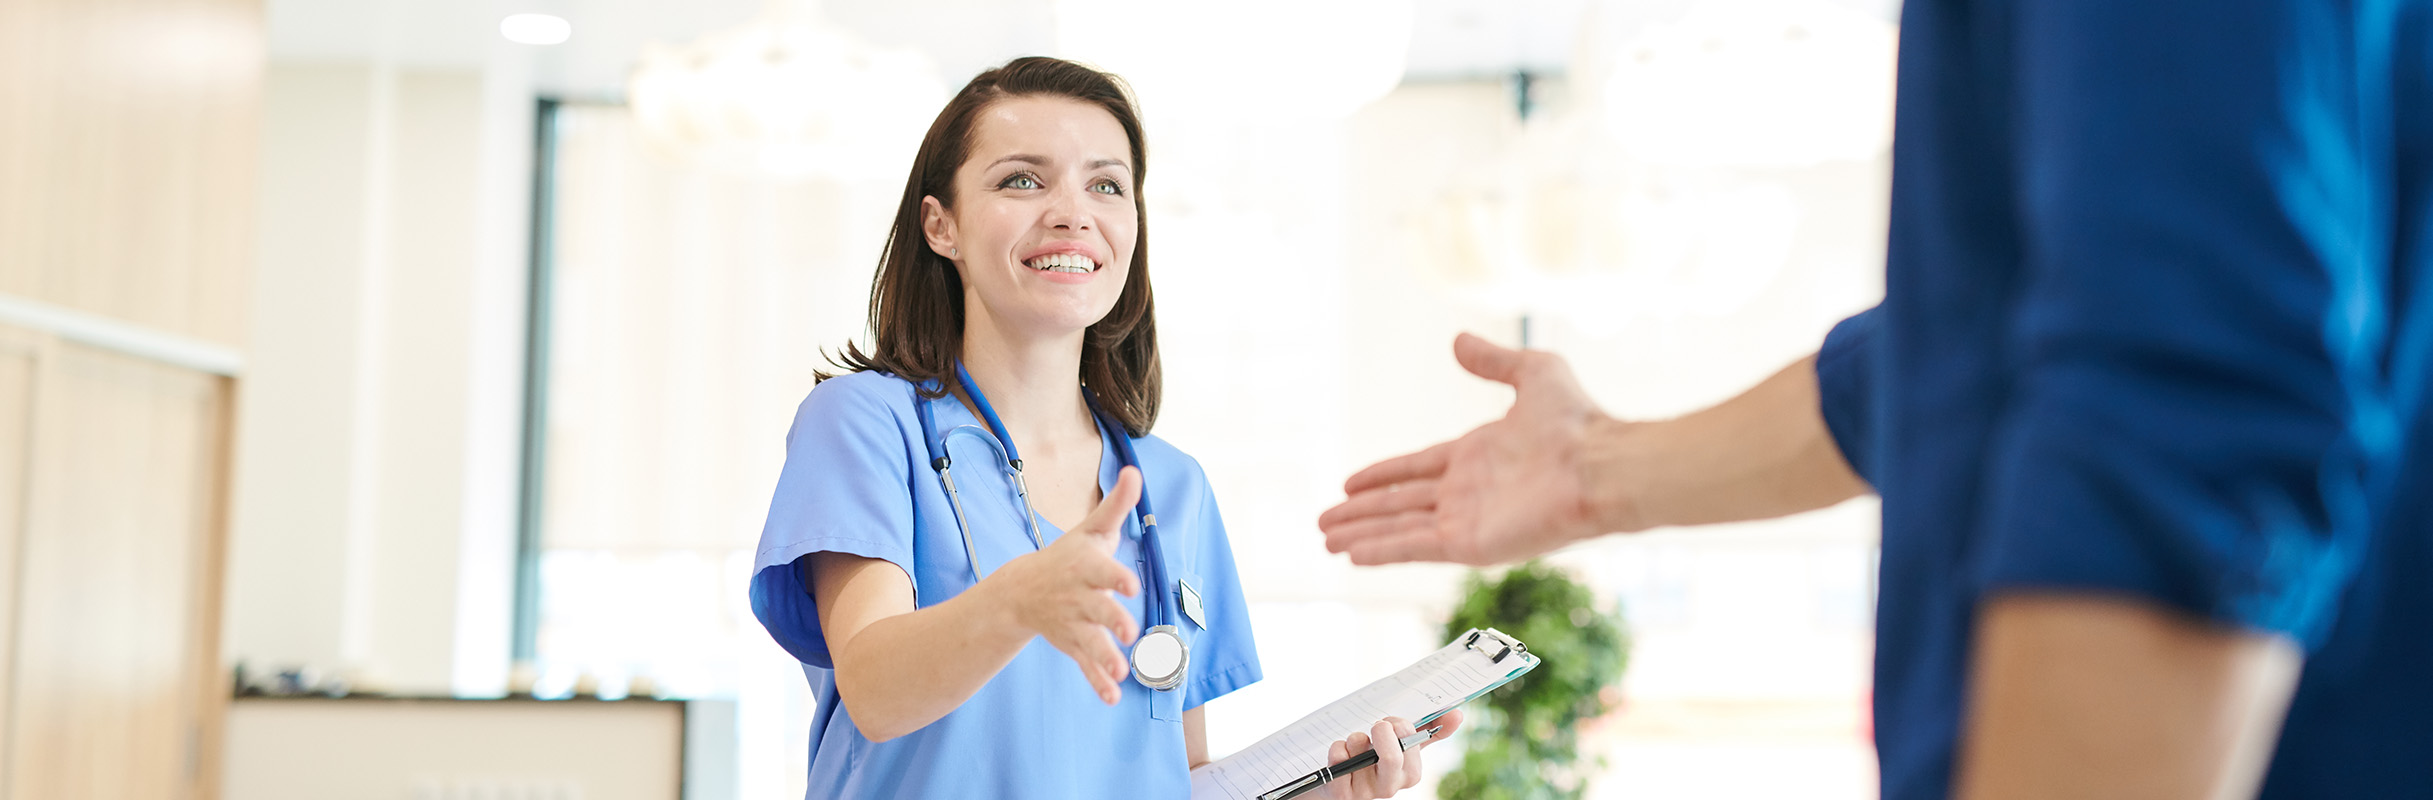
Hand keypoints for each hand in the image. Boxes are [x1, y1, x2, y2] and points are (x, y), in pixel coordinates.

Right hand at [984, 466, 1143, 704]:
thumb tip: (1136, 471)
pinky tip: (1113, 696)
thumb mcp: (1091, 530)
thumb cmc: (1068, 557)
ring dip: (1105, 657)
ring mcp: (1074, 623)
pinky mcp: (1072, 644)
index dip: (1117, 578)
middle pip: (1097, 609)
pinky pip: (1085, 665)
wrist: (1020, 591)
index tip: (1131, 586)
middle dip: (1112, 620)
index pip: (1103, 571)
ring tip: (1121, 672)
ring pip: (1090, 642)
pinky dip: (1097, 682)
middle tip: (1129, 632)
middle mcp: (1079, 597)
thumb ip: (1116, 506)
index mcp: (1086, 568)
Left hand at [1318, 712, 1461, 798]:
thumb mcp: (1402, 745)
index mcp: (1409, 774)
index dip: (1402, 728)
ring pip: (1359, 753)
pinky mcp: (1342, 794)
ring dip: (1355, 738)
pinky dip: (1338, 749)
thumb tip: (1456, 714)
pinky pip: (1338, 761)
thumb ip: (1429, 731)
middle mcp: (1389, 787)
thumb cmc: (1375, 758)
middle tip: (1377, 725)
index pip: (1413, 746)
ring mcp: (1365, 792)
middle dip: (1382, 731)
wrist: (1340, 780)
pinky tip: (1342, 753)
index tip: (1393, 722)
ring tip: (1356, 743)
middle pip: (1392, 759)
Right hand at [1319, 333, 1624, 564]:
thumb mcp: (1534, 373)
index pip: (1416, 469)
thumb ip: (1494, 361)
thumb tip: (1459, 340)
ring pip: (1400, 528)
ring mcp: (1467, 519)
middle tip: (1324, 522)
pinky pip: (1415, 547)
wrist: (1600, 463)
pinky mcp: (1471, 543)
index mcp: (1476, 456)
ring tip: (1325, 541)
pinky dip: (1382, 550)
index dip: (1382, 477)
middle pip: (1400, 503)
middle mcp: (1467, 491)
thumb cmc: (1577, 420)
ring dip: (1362, 534)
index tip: (1349, 484)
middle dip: (1361, 513)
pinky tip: (1352, 555)